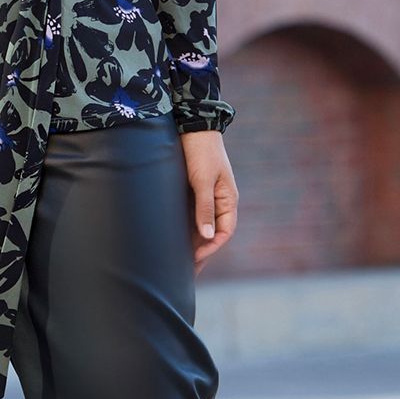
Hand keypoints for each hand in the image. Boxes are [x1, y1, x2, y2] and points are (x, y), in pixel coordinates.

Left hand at [179, 128, 236, 270]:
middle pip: (212, 233)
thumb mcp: (204, 180)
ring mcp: (205, 197)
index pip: (224, 232)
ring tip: (176, 262)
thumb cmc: (201, 151)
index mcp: (228, 199)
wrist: (192, 125)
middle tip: (185, 272)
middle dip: (200, 253)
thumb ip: (205, 208)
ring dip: (191, 243)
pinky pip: (190, 216)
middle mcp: (219, 201)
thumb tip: (208, 237)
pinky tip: (171, 239)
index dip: (211, 248)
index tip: (195, 259)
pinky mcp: (192, 192)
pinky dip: (183, 229)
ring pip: (200, 226)